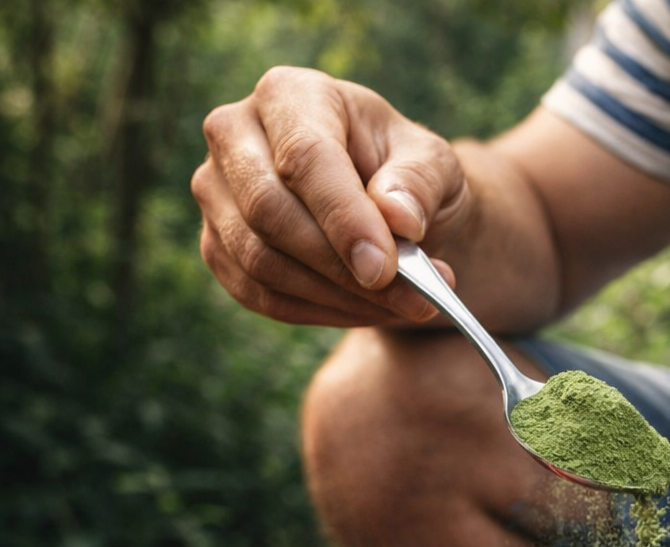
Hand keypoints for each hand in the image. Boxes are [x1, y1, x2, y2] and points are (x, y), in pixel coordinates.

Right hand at [192, 66, 469, 325]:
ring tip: (405, 305)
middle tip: (411, 299)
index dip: (344, 217)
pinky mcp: (217, 244)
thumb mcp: (434, 164)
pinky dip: (319, 312)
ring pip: (259, 260)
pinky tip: (368, 310)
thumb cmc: (407, 174)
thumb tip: (398, 218)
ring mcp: (216, 192)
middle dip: (340, 267)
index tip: (385, 267)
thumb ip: (419, 183)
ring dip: (338, 297)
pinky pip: (258, 294)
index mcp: (290, 94)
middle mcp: (235, 134)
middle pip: (268, 211)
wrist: (386, 206)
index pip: (304, 157)